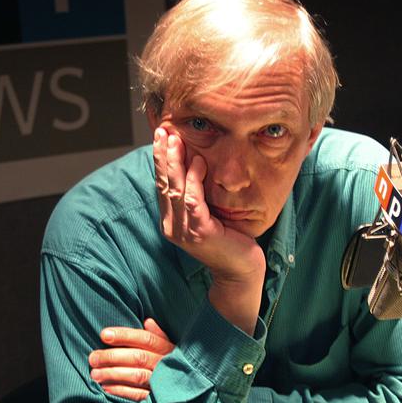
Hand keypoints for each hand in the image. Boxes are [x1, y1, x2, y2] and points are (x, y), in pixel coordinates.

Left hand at [89, 318, 174, 401]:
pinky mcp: (158, 399)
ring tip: (95, 374)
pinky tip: (106, 388)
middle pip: (137, 357)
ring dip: (113, 374)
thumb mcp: (171, 348)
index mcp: (167, 349)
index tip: (104, 335)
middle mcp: (165, 364)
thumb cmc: (174, 365)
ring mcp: (162, 382)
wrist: (190, 390)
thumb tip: (147, 321)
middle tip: (93, 358)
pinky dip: (121, 391)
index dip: (124, 336)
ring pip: (136, 376)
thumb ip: (159, 335)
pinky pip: (138, 395)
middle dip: (112, 356)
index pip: (145, 338)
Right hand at [153, 127, 264, 331]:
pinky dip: (194, 180)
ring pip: (175, 190)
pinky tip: (198, 162)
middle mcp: (173, 226)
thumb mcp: (208, 217)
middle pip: (164, 184)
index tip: (161, 137)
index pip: (162, 186)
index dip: (160, 161)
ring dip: (174, 162)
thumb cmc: (229, 243)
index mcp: (171, 222)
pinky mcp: (200, 232)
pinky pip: (193, 201)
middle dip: (162, 155)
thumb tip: (195, 166)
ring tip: (175, 139)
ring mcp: (184, 231)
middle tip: (163, 130)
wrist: (241, 272)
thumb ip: (197, 198)